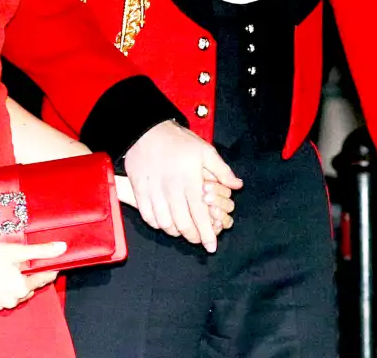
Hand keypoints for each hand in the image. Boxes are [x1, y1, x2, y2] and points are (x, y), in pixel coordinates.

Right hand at [0, 238, 66, 312]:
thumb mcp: (18, 251)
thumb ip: (42, 251)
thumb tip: (62, 249)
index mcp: (21, 289)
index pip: (42, 279)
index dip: (48, 270)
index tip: (52, 264)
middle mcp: (10, 301)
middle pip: (27, 287)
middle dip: (28, 276)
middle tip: (25, 262)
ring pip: (12, 294)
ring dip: (13, 283)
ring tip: (8, 267)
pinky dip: (0, 289)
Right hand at [124, 120, 242, 252]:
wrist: (146, 129)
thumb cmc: (178, 141)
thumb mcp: (205, 150)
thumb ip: (222, 170)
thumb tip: (238, 185)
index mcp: (189, 180)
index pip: (200, 215)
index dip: (207, 234)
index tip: (211, 246)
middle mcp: (171, 189)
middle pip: (183, 224)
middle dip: (193, 236)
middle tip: (198, 239)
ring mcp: (153, 191)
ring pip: (165, 223)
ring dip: (176, 231)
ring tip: (183, 230)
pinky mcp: (139, 190)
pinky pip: (148, 216)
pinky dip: (157, 224)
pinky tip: (165, 221)